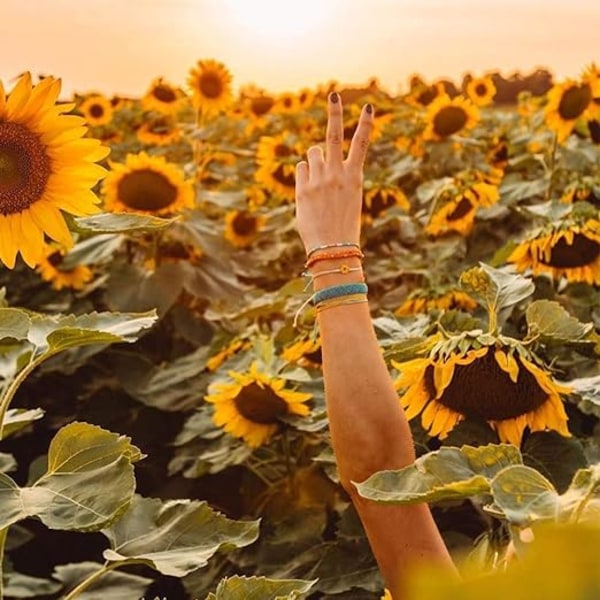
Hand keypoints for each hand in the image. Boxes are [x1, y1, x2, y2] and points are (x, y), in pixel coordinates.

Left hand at [294, 93, 373, 253]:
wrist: (332, 248)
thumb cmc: (343, 228)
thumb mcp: (348, 201)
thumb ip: (336, 179)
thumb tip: (315, 162)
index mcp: (354, 177)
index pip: (361, 144)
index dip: (365, 125)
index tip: (368, 107)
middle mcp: (336, 174)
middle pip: (333, 135)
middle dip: (335, 113)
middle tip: (333, 94)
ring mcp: (318, 180)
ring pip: (312, 153)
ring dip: (314, 160)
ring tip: (318, 180)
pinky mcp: (303, 188)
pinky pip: (301, 169)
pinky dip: (304, 175)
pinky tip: (309, 192)